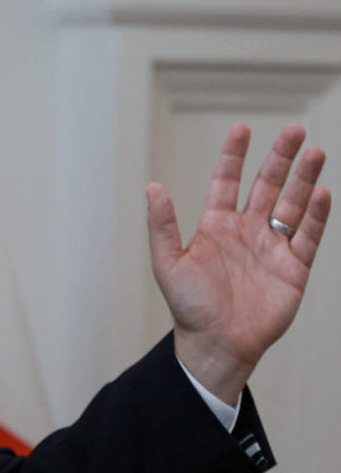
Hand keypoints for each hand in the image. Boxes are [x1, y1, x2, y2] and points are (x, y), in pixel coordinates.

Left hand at [146, 123, 329, 404]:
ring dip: (304, 179)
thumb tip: (151, 187)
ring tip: (315, 151)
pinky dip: (317, 216)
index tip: (243, 129)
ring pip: (293, 205)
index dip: (234, 156)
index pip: (227, 182)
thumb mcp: (168, 262)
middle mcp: (246, 231)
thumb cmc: (188, 307)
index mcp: (216, 226)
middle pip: (268, 186)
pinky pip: (308, 237)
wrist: (216, 344)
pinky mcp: (293, 268)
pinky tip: (322, 192)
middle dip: (281, 158)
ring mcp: (272, 248)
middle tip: (295, 130)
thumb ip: (163, 225)